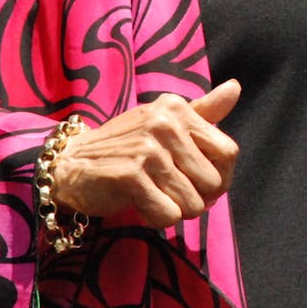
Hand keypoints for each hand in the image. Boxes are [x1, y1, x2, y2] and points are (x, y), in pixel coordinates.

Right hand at [50, 80, 240, 227]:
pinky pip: (169, 216)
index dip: (221, 177)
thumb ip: (204, 110)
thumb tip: (235, 87)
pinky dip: (157, 219)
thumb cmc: (127, 145)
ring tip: (153, 195)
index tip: (202, 183)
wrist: (71, 162)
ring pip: (193, 204)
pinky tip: (140, 204)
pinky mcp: (131, 176)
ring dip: (176, 210)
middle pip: (213, 183)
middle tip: (171, 191)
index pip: (228, 152)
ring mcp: (148, 150)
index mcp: (178, 108)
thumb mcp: (165, 122)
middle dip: (197, 198)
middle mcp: (165, 124)